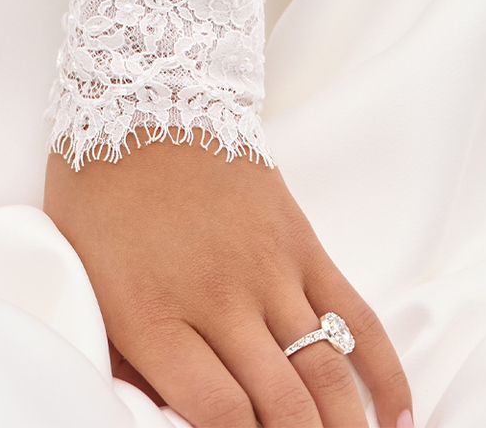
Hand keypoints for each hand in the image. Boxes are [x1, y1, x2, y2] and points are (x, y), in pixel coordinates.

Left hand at [44, 136, 412, 427]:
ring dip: (348, 427)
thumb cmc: (100, 195)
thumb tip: (151, 420)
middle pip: (283, 407)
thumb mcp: (86, 283)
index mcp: (153, 315)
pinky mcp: (300, 241)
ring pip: (326, 372)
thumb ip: (121, 361)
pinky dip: (384, 374)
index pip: (220, 414)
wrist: (140, 92)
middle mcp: (216, 298)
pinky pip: (355, 317)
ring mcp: (267, 267)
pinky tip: (399, 419)